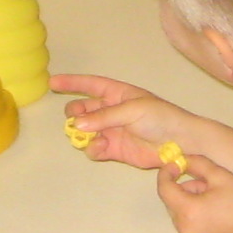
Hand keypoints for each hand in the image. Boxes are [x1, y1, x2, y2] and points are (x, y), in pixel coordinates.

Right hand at [52, 74, 232, 173]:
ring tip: (88, 137)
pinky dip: (93, 149)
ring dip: (82, 134)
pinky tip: (100, 148)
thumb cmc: (161, 117)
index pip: (90, 85)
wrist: (180, 143)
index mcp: (118, 94)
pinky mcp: (115, 150)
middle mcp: (112, 111)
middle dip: (75, 114)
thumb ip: (105, 116)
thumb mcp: (134, 109)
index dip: (72, 83)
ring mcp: (112, 131)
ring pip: (85, 131)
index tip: (52, 83)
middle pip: (82, 110)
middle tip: (76, 120)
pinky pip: (95, 149)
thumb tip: (78, 124)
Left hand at [159, 156, 232, 232]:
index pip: (164, 189)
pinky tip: (215, 219)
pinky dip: (195, 222)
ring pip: (180, 217)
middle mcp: (184, 230)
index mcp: (188, 210)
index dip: (166, 174)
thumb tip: (180, 159)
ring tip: (214, 203)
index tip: (176, 165)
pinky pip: (189, 231)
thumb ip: (196, 164)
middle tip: (207, 186)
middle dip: (185, 191)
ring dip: (190, 207)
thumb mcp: (221, 176)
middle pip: (173, 204)